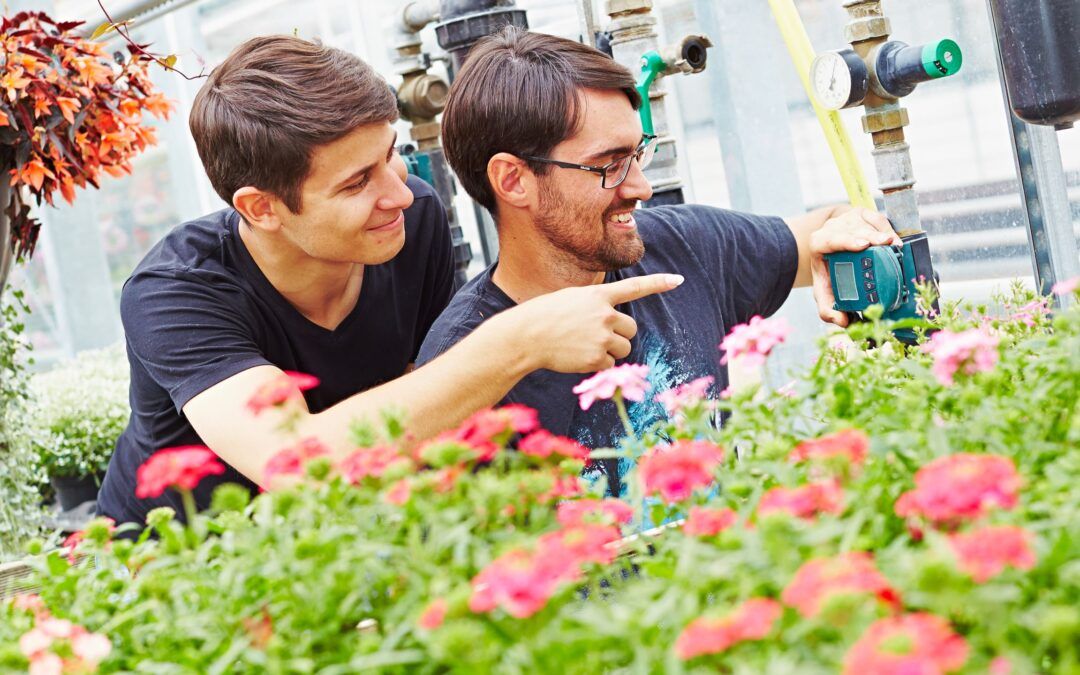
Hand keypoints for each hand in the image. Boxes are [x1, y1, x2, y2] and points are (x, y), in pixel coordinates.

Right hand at [505, 273, 684, 372]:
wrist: (527, 336)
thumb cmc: (545, 316)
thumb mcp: (572, 300)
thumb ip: (596, 306)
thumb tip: (615, 326)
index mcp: (598, 295)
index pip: (635, 287)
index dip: (658, 283)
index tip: (678, 280)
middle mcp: (604, 314)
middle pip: (631, 328)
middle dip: (619, 335)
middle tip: (596, 336)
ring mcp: (602, 336)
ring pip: (624, 348)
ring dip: (610, 350)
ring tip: (584, 346)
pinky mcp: (597, 357)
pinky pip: (610, 364)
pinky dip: (598, 364)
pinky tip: (578, 356)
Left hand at [809, 207, 900, 326]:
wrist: (833, 249)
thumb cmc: (830, 271)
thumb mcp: (825, 290)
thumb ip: (828, 309)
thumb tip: (843, 322)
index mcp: (819, 244)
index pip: (829, 240)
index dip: (846, 241)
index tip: (863, 245)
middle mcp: (832, 228)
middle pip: (851, 229)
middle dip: (869, 235)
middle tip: (886, 244)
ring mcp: (848, 218)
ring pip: (866, 223)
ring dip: (882, 233)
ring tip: (894, 244)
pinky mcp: (862, 213)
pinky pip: (877, 218)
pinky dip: (887, 228)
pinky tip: (895, 239)